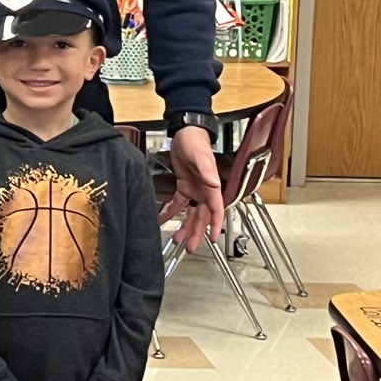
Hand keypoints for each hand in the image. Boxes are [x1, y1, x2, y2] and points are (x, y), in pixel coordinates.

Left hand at [159, 127, 222, 251]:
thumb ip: (206, 170)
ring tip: (178, 240)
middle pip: (202, 217)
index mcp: (211, 187)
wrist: (185, 133)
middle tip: (191, 247)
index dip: (216, 224)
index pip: (216, 210)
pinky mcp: (183, 186)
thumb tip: (213, 183)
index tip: (213, 237)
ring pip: (190, 214)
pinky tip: (164, 220)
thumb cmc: (195, 142)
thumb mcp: (200, 156)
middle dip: (197, 233)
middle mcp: (204, 191)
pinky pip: (177, 203)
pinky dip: (171, 212)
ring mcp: (194, 190)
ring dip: (185, 227)